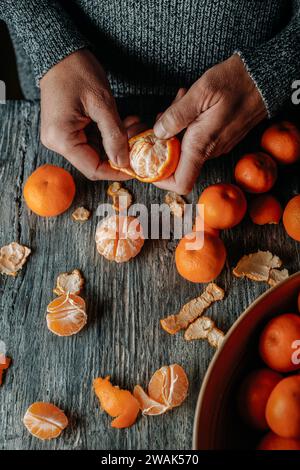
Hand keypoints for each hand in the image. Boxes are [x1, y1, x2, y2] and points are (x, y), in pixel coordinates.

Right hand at [40, 49, 134, 180]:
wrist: (60, 52)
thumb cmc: (78, 72)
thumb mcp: (102, 104)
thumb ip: (114, 136)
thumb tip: (124, 163)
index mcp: (62, 139)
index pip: (93, 169)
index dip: (117, 171)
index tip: (138, 166)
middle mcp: (57, 142)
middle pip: (94, 161)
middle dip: (120, 153)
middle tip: (139, 139)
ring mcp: (60, 137)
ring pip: (95, 151)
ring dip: (117, 142)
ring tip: (134, 125)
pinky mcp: (66, 130)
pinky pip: (91, 140)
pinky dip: (108, 135)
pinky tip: (123, 122)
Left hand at [153, 54, 267, 193]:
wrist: (265, 77)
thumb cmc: (236, 82)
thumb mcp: (201, 92)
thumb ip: (176, 116)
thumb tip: (158, 133)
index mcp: (202, 145)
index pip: (180, 183)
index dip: (160, 179)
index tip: (148, 161)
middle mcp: (210, 151)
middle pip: (176, 160)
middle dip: (164, 138)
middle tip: (167, 110)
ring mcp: (216, 145)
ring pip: (185, 145)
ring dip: (176, 125)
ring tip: (182, 99)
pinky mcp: (220, 137)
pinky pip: (196, 137)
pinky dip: (188, 123)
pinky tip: (191, 102)